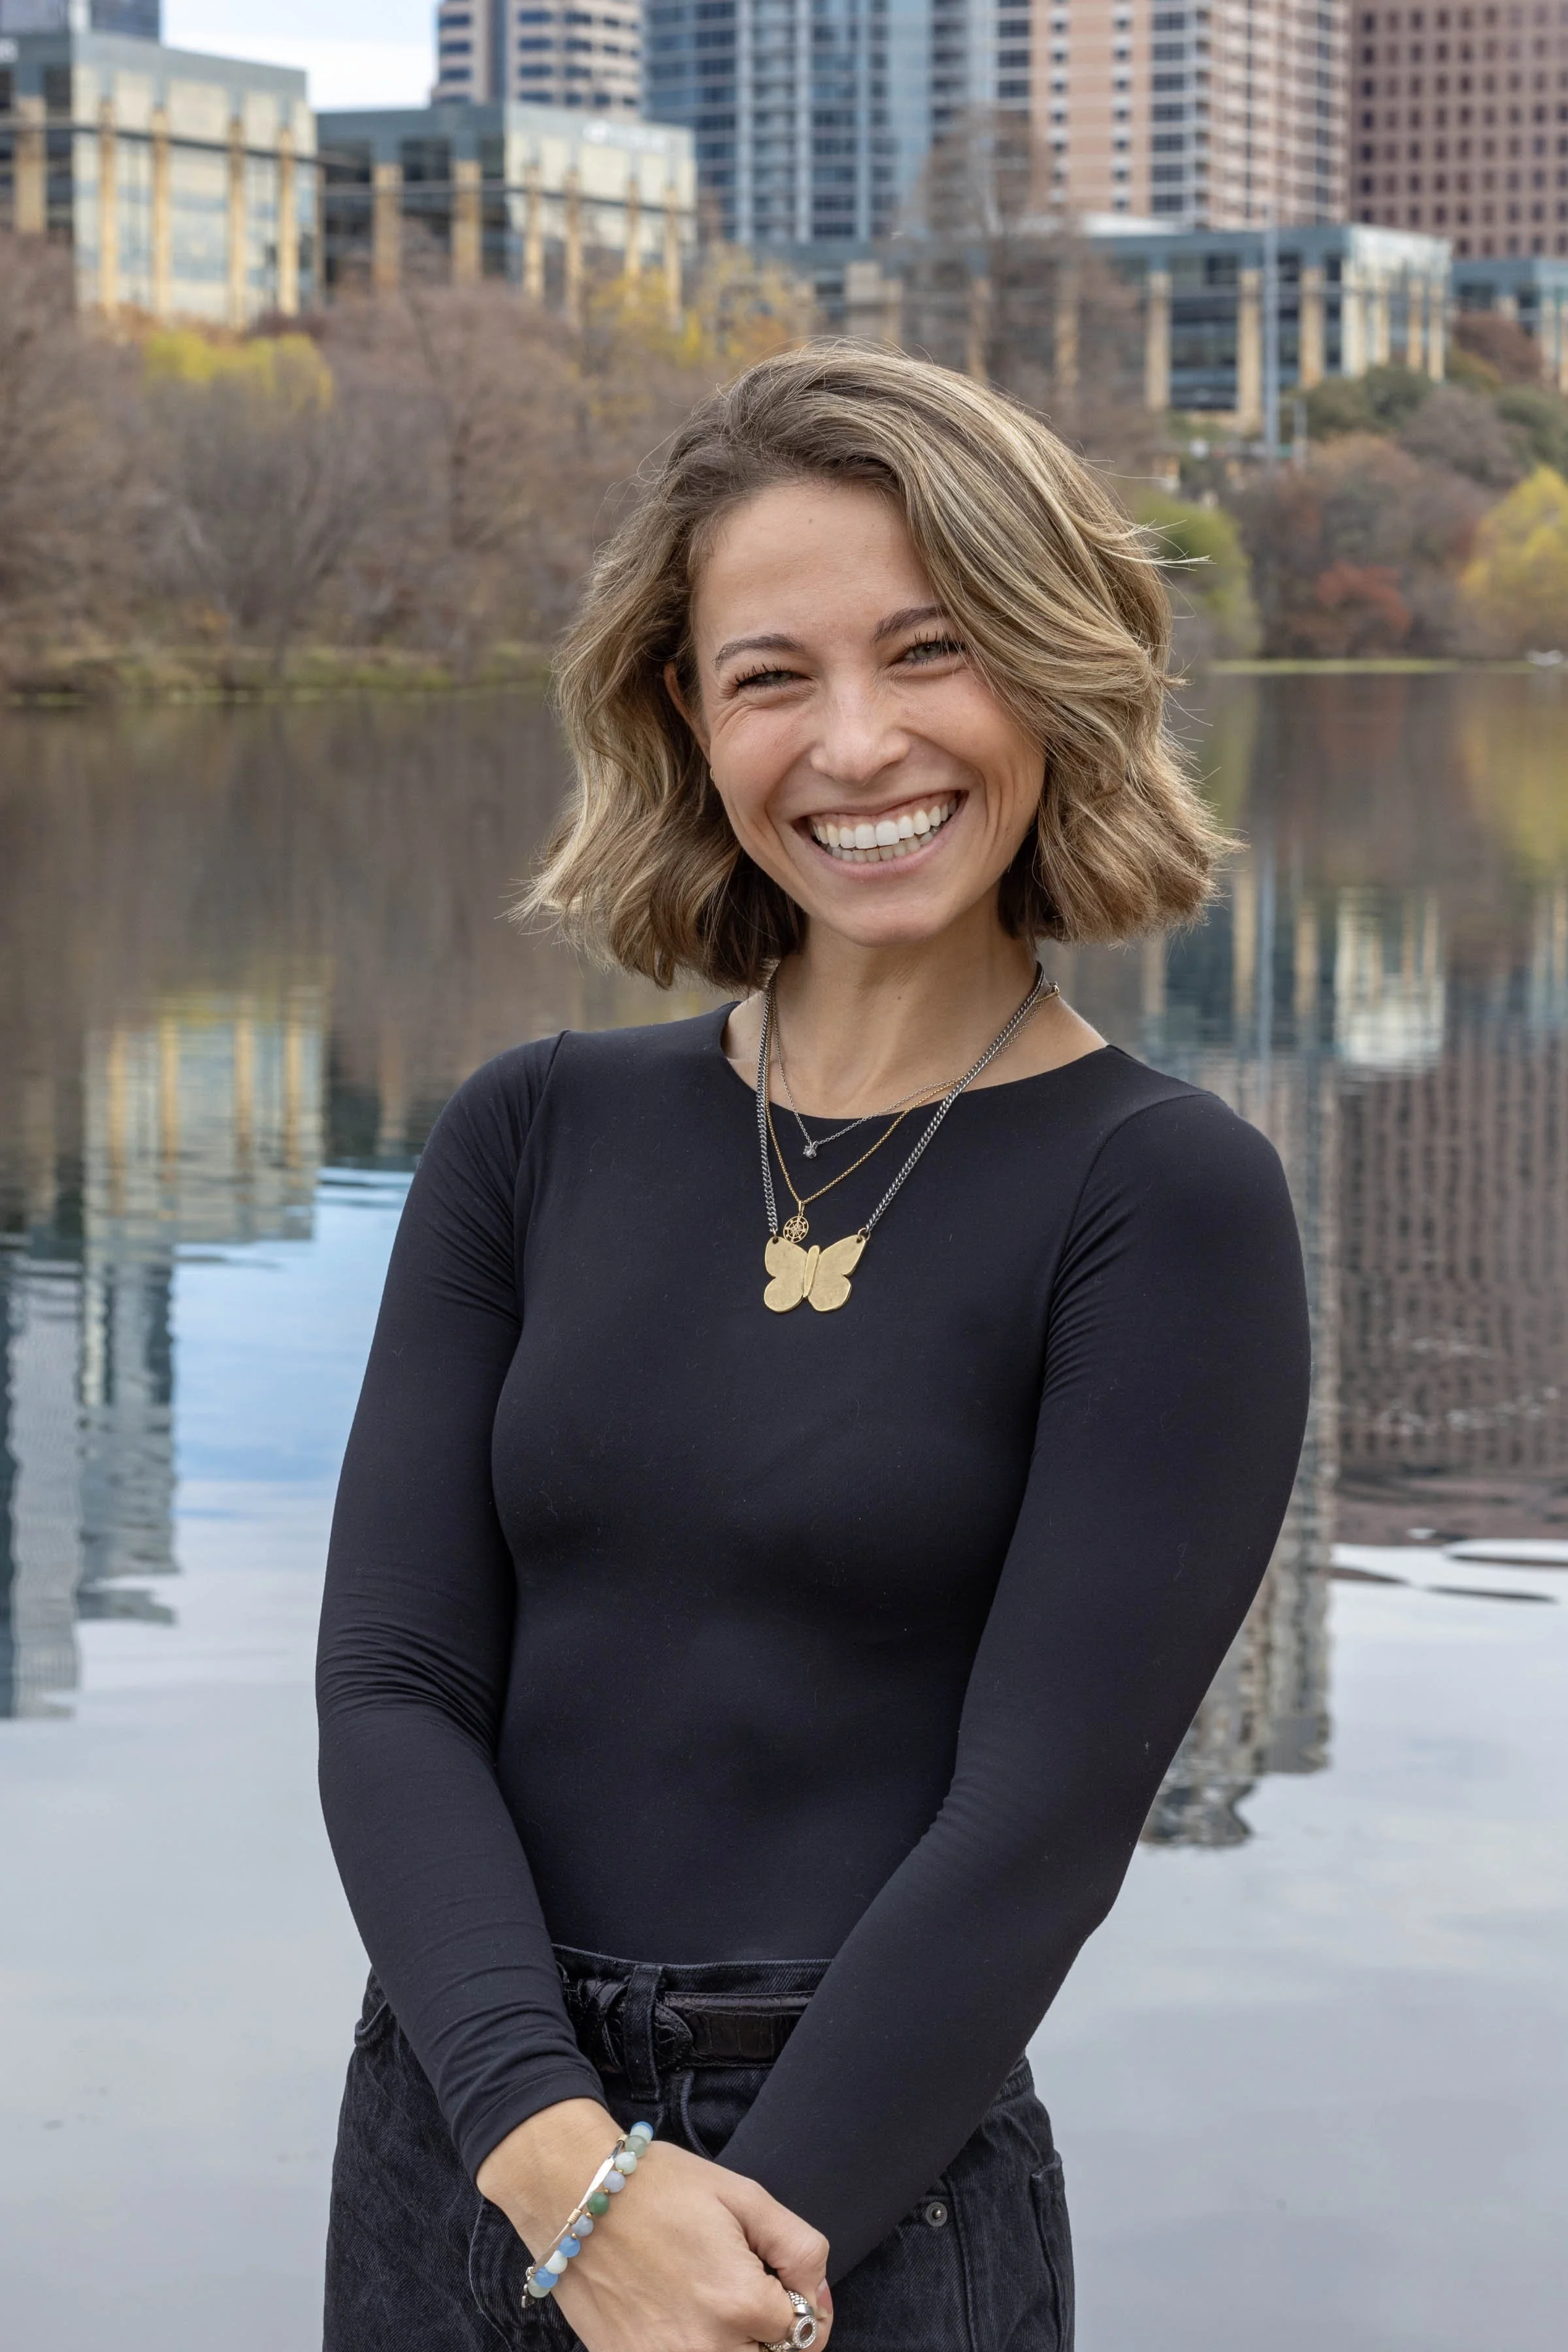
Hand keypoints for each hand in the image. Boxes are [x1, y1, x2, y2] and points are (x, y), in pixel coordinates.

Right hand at [477, 2099, 831, 2351]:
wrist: (572, 2193)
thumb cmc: (658, 2186)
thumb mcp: (743, 2195)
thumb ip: (798, 2249)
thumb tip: (820, 2300)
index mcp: (740, 2303)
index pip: (804, 2330)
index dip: (796, 2297)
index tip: (772, 2273)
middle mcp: (705, 2349)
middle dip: (769, 2331)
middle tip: (742, 2289)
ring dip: (733, 2342)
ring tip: (711, 2303)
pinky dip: (689, 2344)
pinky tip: (674, 2313)